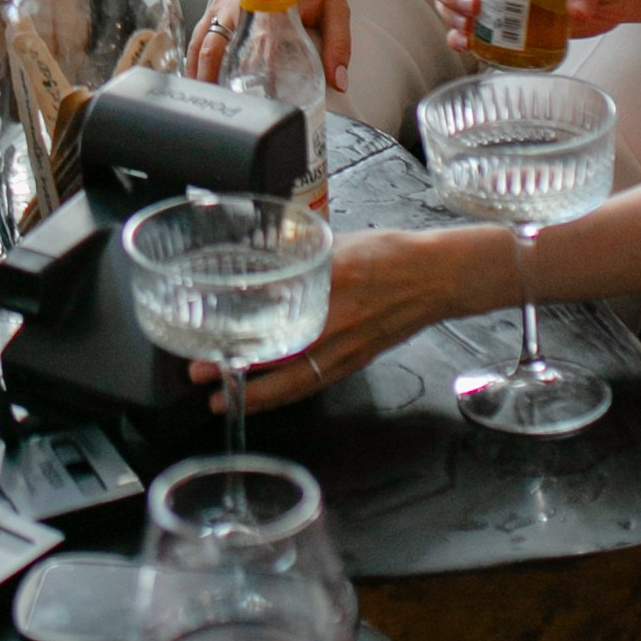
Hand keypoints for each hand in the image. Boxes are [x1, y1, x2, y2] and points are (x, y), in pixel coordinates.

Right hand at [186, 0, 350, 90]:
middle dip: (212, 79)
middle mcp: (241, 5)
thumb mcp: (336, 6)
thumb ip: (339, 44)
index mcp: (271, 5)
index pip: (258, 45)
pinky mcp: (218, 4)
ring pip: (202, 42)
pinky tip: (197, 79)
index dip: (254, 75)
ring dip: (198, 71)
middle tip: (220, 109)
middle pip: (217, 47)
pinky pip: (200, 34)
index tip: (256, 102)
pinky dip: (195, 58)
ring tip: (203, 101)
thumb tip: (339, 81)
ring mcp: (225, 4)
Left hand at [226, 228, 466, 411]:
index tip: (210, 330)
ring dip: (257, 393)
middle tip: (201, 373)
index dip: (241, 324)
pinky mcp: (357, 360)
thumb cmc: (393, 254)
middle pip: (279, 355)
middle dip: (237, 369)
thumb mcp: (341, 242)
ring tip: (225, 398)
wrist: (438, 277)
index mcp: (334, 281)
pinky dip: (287, 392)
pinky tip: (267, 397)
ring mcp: (349, 346)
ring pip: (296, 380)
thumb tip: (268, 259)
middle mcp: (339, 320)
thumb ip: (303, 254)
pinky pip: (315, 382)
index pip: (278, 307)